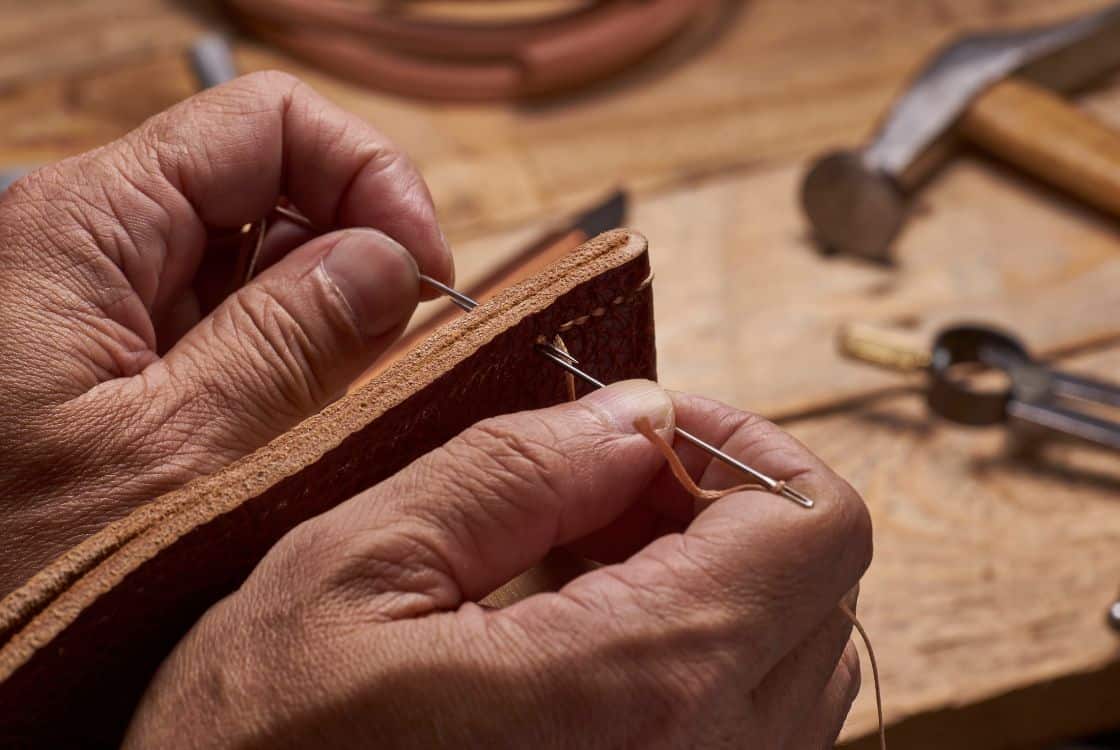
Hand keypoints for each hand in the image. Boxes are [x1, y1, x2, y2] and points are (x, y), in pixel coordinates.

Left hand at [0, 72, 451, 594]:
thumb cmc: (10, 569)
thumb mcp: (174, 458)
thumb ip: (290, 344)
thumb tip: (390, 260)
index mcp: (89, 227)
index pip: (267, 123)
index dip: (366, 177)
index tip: (425, 269)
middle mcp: (95, 244)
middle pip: (270, 182)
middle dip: (351, 252)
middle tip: (386, 353)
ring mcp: (110, 301)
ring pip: (261, 259)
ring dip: (323, 317)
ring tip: (333, 401)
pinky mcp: (124, 354)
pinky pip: (234, 323)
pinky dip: (288, 360)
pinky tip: (292, 420)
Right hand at [125, 381, 871, 748]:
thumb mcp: (355, 572)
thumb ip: (513, 473)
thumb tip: (639, 415)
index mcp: (643, 686)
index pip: (815, 527)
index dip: (745, 447)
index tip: (652, 432)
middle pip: (818, 590)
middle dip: (721, 509)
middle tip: (599, 490)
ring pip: (793, 660)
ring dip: (708, 581)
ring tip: (576, 562)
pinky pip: (748, 728)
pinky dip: (691, 656)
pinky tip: (577, 637)